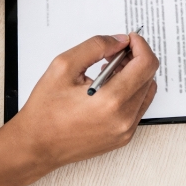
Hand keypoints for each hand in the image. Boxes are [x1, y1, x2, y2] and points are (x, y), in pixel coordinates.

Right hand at [5, 32, 158, 171]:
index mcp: (111, 100)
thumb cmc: (44, 111)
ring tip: (108, 72)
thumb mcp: (63, 66)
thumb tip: (119, 41)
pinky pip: (138, 107)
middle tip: (113, 53)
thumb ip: (96, 47)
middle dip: (135, 58)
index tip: (130, 39)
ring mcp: (125, 130)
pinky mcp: (123, 137)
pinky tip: (108, 88)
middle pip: (149, 76)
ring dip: (133, 75)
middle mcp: (123, 118)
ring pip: (146, 91)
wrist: (36, 146)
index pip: (146, 64)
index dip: (140, 45)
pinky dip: (130, 92)